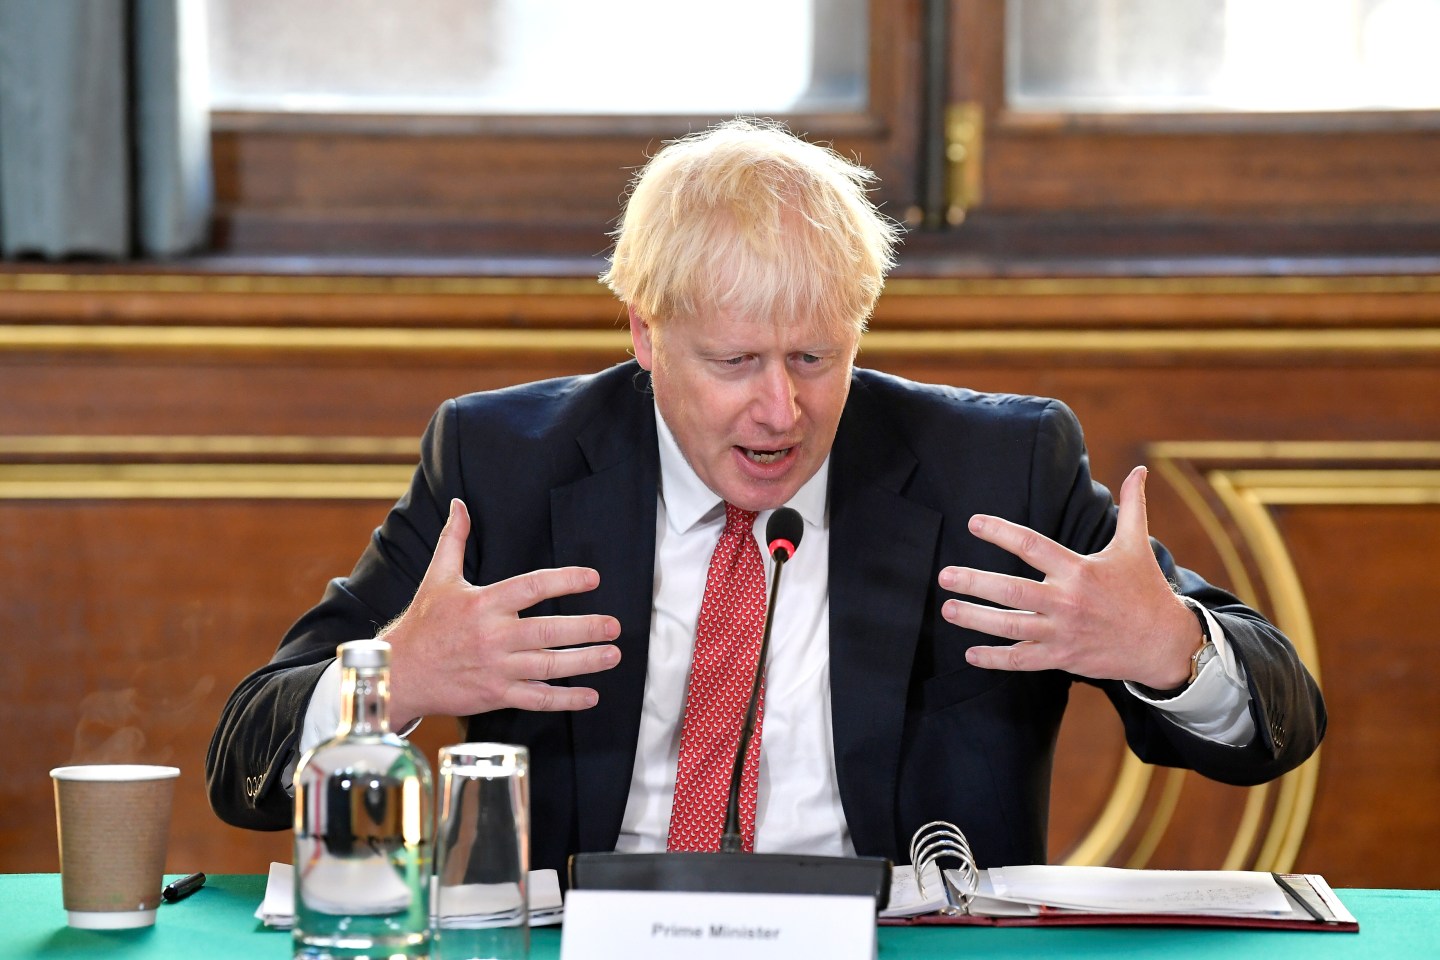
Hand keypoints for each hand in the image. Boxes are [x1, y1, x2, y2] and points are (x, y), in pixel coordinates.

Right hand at [380, 498, 621, 725]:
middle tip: (614, 625)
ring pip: (548, 667)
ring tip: (612, 654)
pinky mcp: (495, 696)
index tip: (592, 578)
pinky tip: (591, 696)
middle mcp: (493, 636)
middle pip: (548, 631)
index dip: (565, 581)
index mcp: (484, 604)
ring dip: (584, 662)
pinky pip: (536, 699)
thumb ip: (454, 540)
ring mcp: (496, 669)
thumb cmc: (422, 623)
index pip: (532, 587)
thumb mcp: (437, 578)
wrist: (399, 672)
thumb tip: (459, 504)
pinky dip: (565, 700)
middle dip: (586, 628)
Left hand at [938, 466, 1201, 689]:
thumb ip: (1131, 506)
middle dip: (975, 583)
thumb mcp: (1135, 546)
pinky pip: (1023, 660)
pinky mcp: (1063, 658)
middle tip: (944, 576)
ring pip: (1012, 627)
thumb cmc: (1145, 590)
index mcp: (1079, 570)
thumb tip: (1139, 469)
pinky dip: (995, 659)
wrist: (1164, 643)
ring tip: (948, 609)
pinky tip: (970, 654)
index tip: (974, 523)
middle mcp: (1067, 601)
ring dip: (976, 619)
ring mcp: (1063, 632)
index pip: (1032, 546)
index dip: (1001, 532)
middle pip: (1013, 591)